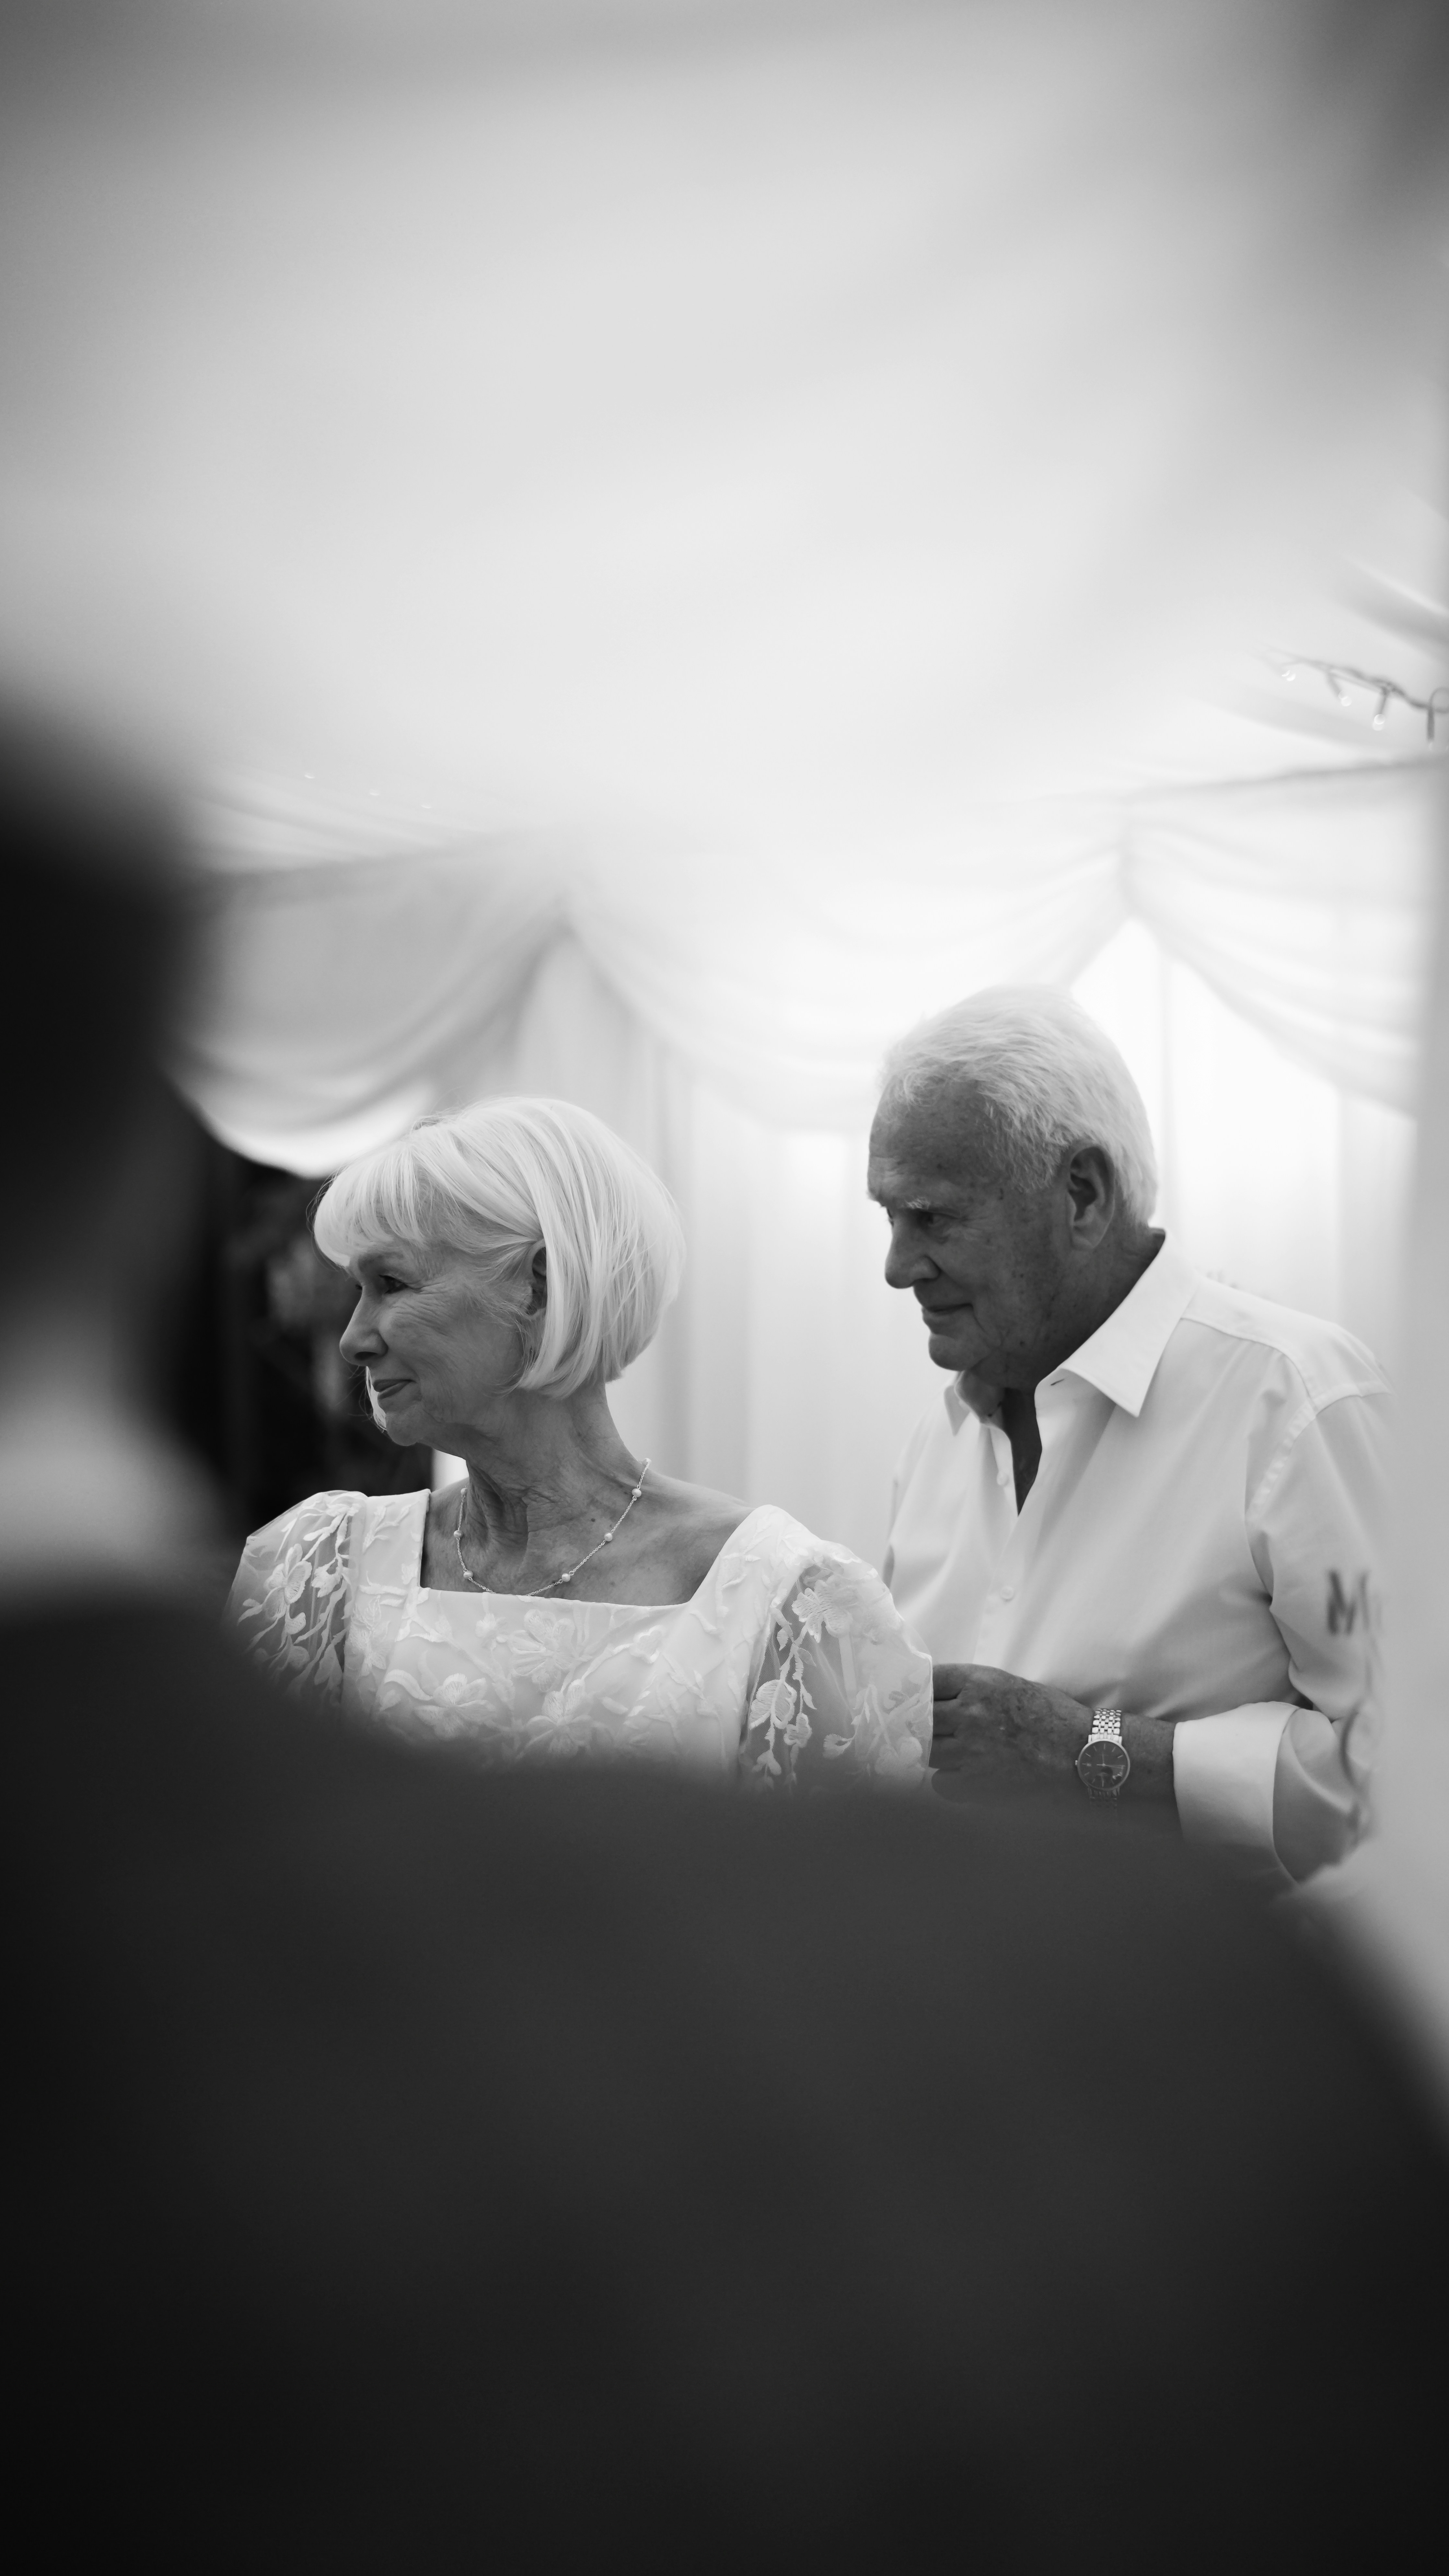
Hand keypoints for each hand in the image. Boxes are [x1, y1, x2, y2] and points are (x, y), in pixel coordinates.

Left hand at [930, 1665, 1173, 1800]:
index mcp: (979, 1682)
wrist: (1085, 1754)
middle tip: (930, 1732)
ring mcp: (970, 1748)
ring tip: (955, 1757)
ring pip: (927, 1751)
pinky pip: (941, 1783)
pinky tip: (965, 1779)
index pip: (929, 1681)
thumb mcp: (1012, 1686)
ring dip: (936, 1755)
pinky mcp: (976, 1782)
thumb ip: (974, 1691)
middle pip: (921, 1718)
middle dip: (923, 1726)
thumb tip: (940, 1700)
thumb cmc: (1055, 1718)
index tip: (917, 1700)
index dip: (920, 1692)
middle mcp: (970, 1712)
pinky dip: (948, 1783)